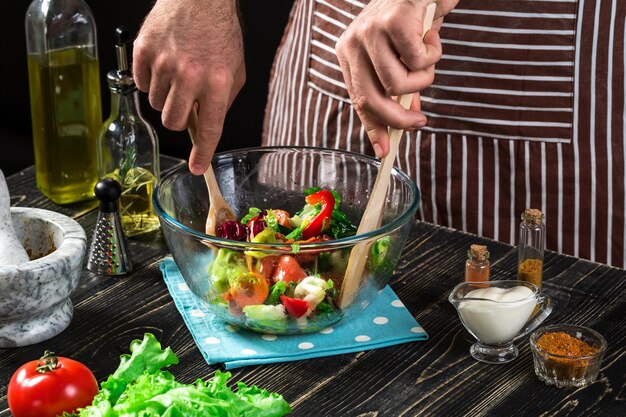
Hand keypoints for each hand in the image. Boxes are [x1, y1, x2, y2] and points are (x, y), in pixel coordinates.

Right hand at [133, 0, 244, 174]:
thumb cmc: (219, 33)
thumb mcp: (235, 70)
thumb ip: (222, 101)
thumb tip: (205, 126)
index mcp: (218, 82)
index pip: (209, 128)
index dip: (202, 153)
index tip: (196, 168)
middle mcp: (191, 75)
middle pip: (174, 122)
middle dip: (180, 118)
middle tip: (185, 102)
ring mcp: (164, 63)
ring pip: (156, 104)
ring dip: (167, 96)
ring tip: (178, 74)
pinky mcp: (144, 51)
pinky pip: (142, 84)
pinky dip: (151, 80)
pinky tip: (164, 64)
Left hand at [335, 0, 458, 157]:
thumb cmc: (414, 18)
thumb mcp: (402, 56)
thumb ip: (401, 85)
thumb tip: (408, 117)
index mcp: (349, 52)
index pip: (357, 98)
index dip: (371, 127)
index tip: (383, 151)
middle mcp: (353, 43)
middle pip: (370, 99)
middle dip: (397, 119)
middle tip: (419, 122)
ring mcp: (370, 32)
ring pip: (398, 84)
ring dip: (423, 79)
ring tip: (430, 56)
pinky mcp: (392, 23)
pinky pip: (418, 62)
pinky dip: (433, 54)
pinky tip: (431, 35)